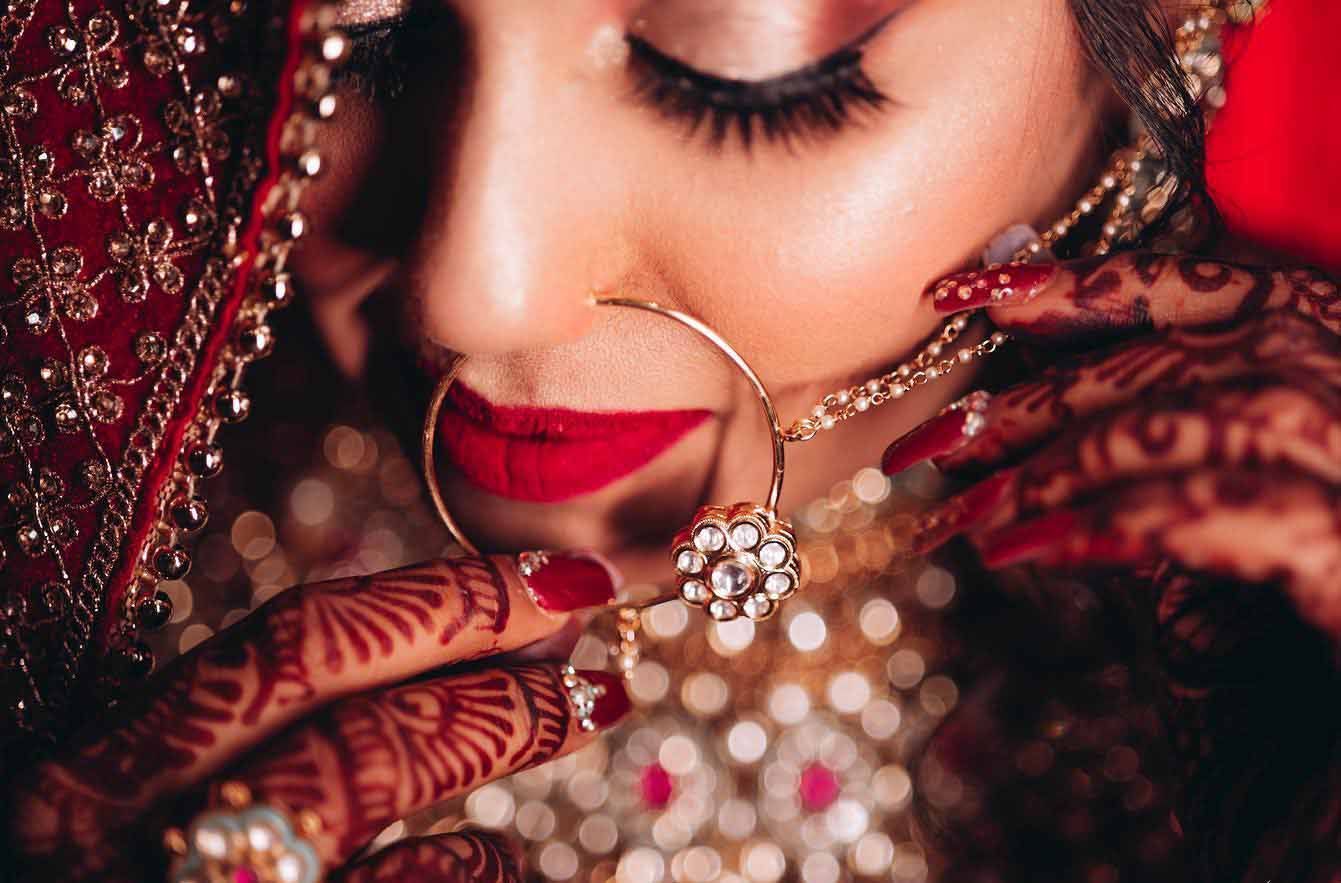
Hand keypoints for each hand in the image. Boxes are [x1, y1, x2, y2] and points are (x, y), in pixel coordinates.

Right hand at [3, 553, 628, 881]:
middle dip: (491, 650)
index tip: (550, 576)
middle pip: (354, 706)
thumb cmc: (163, 878)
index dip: (442, 597)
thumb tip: (449, 660)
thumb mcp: (164, 821)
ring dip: (505, 734)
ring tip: (586, 713)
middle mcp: (145, 844)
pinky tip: (503, 858)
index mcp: (95, 788)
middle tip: (593, 626)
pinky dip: (480, 865)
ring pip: (384, 785)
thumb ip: (259, 749)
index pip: (292, 643)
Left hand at [881, 251, 1340, 878]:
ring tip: (962, 508)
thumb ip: (1142, 501)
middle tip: (931, 433)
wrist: (1321, 859)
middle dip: (1053, 383)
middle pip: (1223, 347)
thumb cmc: (1279, 749)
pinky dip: (1126, 519)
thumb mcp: (1198, 603)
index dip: (1100, 282)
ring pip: (1240, 410)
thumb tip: (1018, 434)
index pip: (1234, 297)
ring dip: (1073, 451)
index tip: (973, 292)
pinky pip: (1253, 512)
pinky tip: (1028, 549)